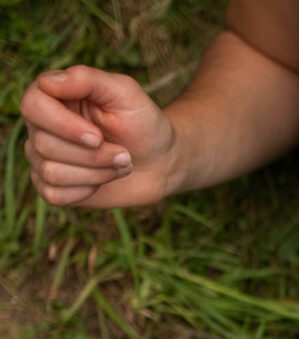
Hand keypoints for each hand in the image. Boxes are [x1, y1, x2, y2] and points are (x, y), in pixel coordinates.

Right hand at [20, 64, 178, 207]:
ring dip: (96, 173)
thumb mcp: (125, 93)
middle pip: (44, 144)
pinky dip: (85, 191)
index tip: (98, 136)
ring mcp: (44, 157)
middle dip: (93, 156)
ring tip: (120, 164)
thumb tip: (47, 82)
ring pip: (51, 172)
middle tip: (124, 153)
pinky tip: (104, 179)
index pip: (32, 106)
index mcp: (52, 96)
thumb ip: (87, 79)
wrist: (161, 163)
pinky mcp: (54, 186)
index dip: (64, 126)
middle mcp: (41, 125)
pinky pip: (54, 194)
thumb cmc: (143, 124)